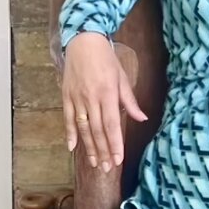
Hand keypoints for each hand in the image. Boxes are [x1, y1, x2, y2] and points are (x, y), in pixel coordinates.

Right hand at [61, 33, 147, 171]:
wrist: (83, 41)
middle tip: (108, 168)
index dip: (115, 144)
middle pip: (98, 130)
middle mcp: (91, 98)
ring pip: (83, 128)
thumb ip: (130, 101)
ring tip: (95, 163)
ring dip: (89, 147)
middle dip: (103, 151)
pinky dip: (69, 133)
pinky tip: (72, 148)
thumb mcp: (122, 77)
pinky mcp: (67, 96)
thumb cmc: (106, 59)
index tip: (118, 159)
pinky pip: (68, 118)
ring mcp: (77, 98)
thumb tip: (141, 118)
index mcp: (108, 94)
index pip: (112, 125)